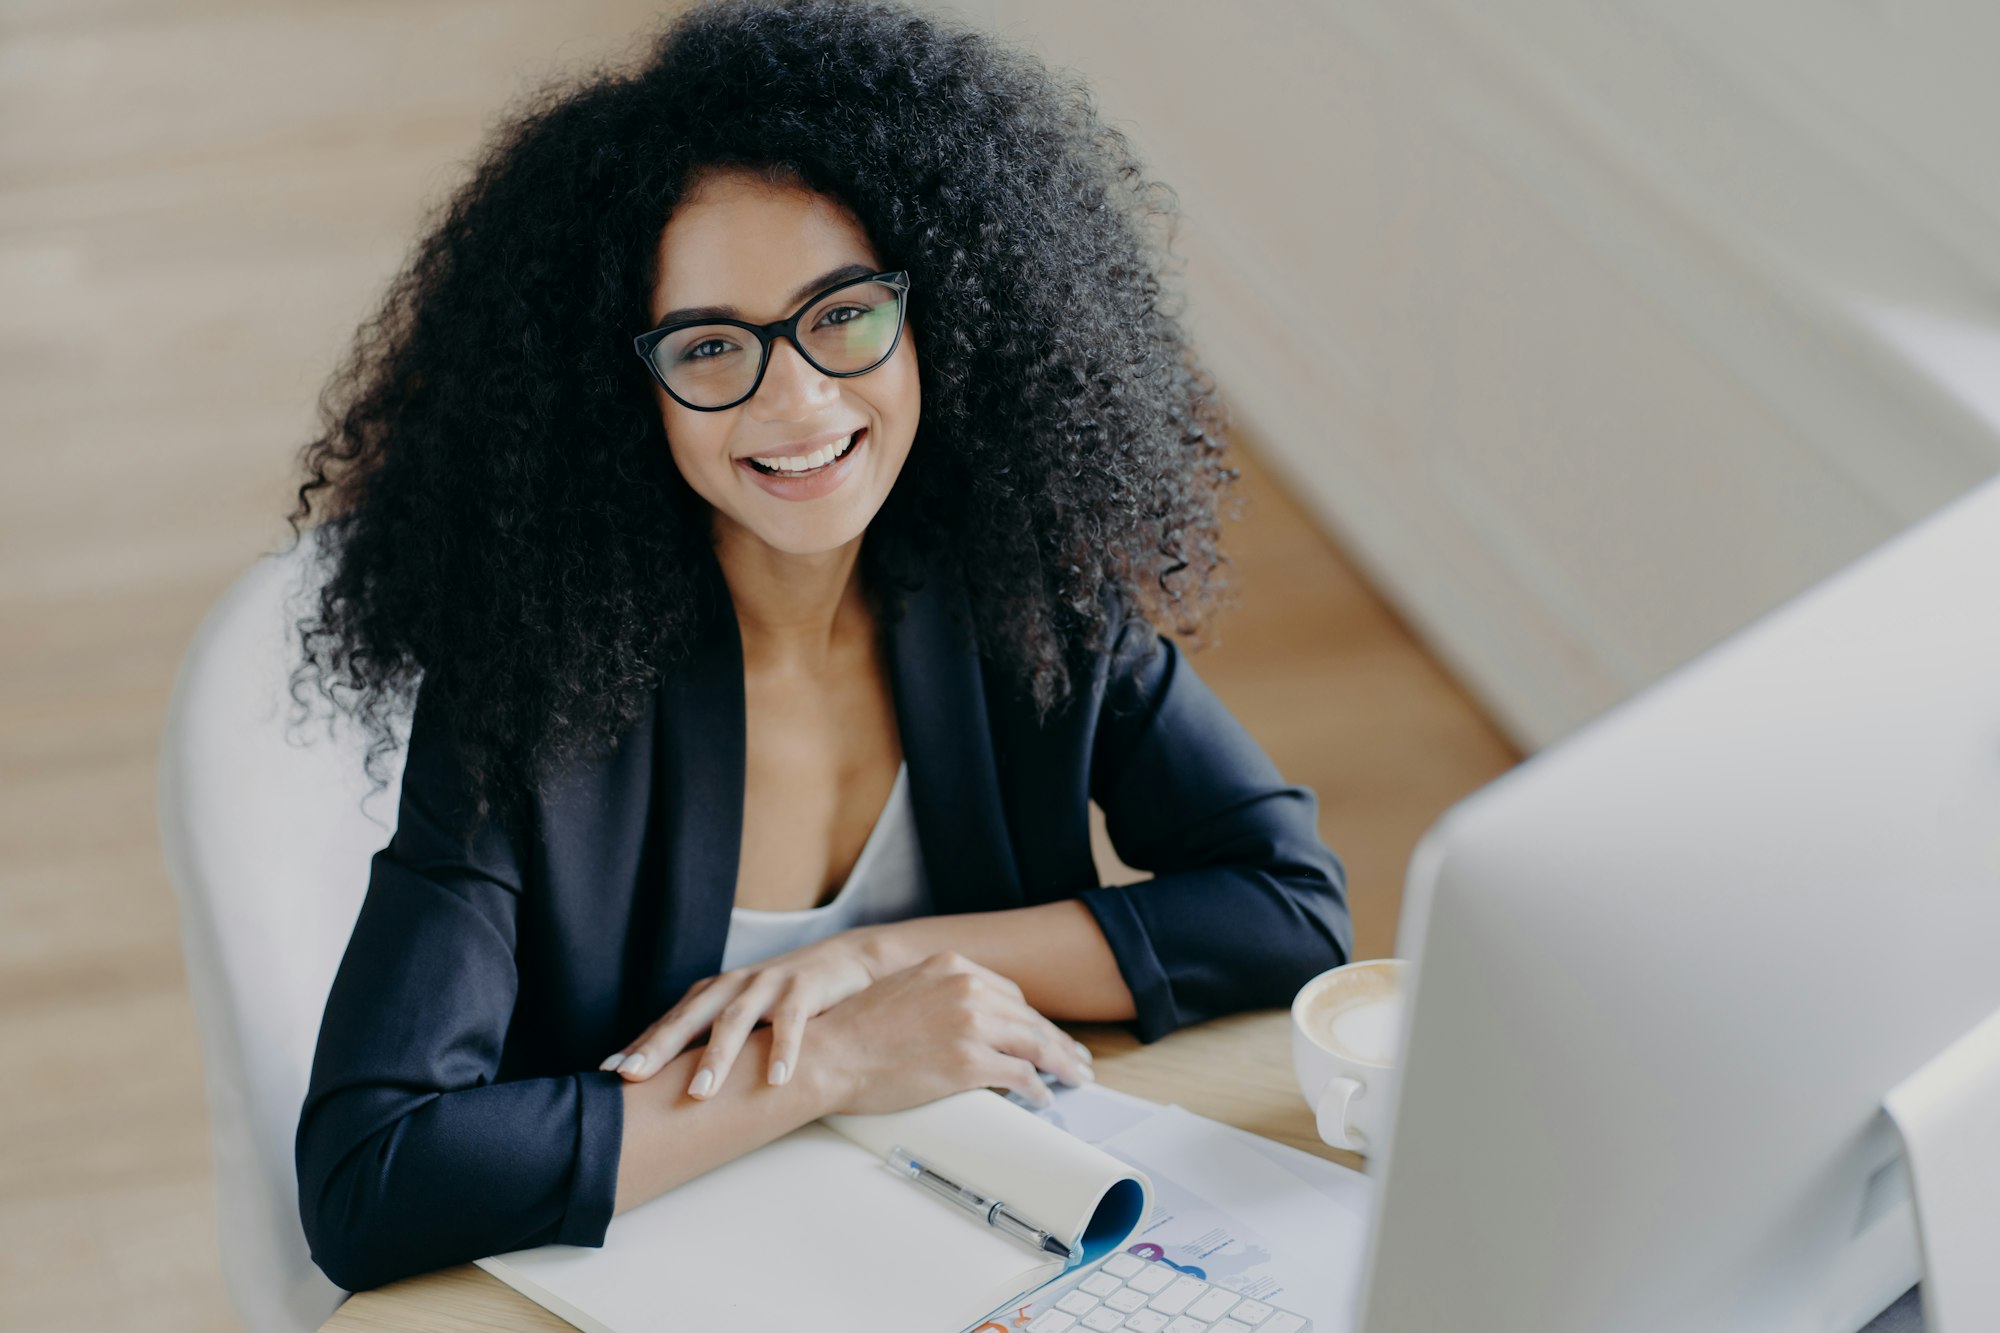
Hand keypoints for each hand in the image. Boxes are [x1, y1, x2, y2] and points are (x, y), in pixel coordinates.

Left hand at [597, 931, 881, 1098]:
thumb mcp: (745, 1016)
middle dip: (659, 1048)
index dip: (639, 1046)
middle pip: (689, 1018)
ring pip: (734, 1020)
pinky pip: (792, 1021)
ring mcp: (767, 984)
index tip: (607, 1073)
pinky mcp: (803, 987)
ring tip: (700, 1092)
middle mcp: (732, 985)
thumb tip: (670, 1088)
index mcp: (712, 994)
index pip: (669, 1024)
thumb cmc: (784, 999)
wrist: (843, 960)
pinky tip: (777, 1079)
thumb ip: (712, 1042)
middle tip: (632, 1078)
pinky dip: (783, 1049)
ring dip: (716, 1057)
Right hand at [810, 950, 1096, 1115]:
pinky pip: (1019, 1076)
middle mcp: (967, 989)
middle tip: (1077, 1059)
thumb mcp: (903, 988)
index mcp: (951, 966)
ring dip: (1060, 1064)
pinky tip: (1042, 1097)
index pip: (1008, 994)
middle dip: (1057, 1042)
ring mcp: (970, 1025)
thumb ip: (939, 992)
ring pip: (1034, 1045)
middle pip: (1028, 1018)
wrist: (829, 1054)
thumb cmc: (856, 1029)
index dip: (1031, 1019)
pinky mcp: (969, 1063)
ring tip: (1074, 1078)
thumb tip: (965, 1017)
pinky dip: (1037, 1089)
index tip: (1045, 1034)